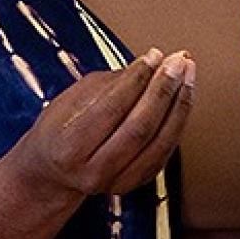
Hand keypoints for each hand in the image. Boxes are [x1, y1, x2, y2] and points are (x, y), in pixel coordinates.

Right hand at [0, 48, 194, 238]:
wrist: (52, 174)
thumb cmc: (60, 129)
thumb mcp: (71, 100)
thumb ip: (111, 85)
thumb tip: (151, 63)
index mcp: (70, 148)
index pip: (111, 109)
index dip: (136, 80)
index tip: (153, 54)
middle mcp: (93, 172)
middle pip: (140, 128)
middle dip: (164, 89)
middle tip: (178, 60)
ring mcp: (117, 183)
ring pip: (159, 141)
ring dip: (179, 103)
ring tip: (187, 72)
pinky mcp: (136, 183)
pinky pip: (165, 150)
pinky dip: (178, 120)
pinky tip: (183, 96)